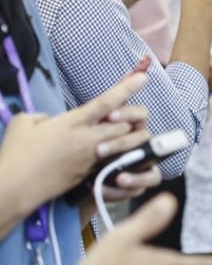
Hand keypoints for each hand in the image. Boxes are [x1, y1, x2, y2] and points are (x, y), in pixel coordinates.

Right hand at [0, 74, 150, 218]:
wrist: (16, 187)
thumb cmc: (16, 154)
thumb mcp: (24, 123)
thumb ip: (42, 117)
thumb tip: (49, 120)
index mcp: (73, 121)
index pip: (106, 101)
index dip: (126, 88)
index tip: (143, 77)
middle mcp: (87, 138)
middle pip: (124, 124)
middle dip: (131, 118)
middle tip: (131, 115)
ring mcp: (91, 158)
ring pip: (124, 144)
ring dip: (130, 138)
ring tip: (130, 134)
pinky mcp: (90, 174)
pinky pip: (113, 162)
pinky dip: (118, 156)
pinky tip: (118, 155)